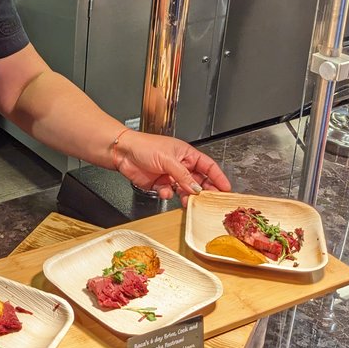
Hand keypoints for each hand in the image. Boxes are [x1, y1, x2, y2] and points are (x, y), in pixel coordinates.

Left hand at [111, 131, 230, 200]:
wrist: (122, 152)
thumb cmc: (144, 146)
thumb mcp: (168, 159)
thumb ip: (183, 176)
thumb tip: (196, 188)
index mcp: (186, 154)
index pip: (208, 166)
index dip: (218, 177)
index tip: (226, 189)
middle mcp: (180, 165)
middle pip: (198, 180)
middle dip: (204, 190)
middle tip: (208, 200)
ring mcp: (170, 175)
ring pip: (185, 189)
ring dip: (187, 195)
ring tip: (188, 201)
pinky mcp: (159, 184)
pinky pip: (169, 193)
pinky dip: (168, 194)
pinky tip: (164, 191)